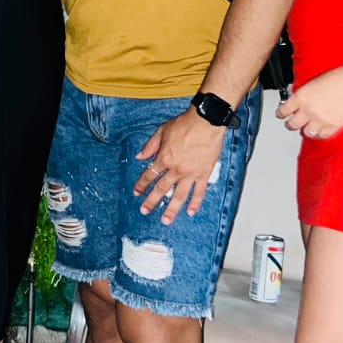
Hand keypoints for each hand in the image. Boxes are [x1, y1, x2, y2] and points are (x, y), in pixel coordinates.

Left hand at [134, 109, 227, 224]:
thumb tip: (139, 156)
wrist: (205, 122)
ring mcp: (190, 174)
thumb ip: (150, 146)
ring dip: (172, 209)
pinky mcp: (203, 174)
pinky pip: (199, 192)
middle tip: (145, 211)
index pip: (149, 175)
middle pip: (161, 189)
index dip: (141, 184)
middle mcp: (176, 169)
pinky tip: (191, 211)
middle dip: (152, 201)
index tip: (137, 192)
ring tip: (166, 220)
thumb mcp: (162, 131)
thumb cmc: (185, 124)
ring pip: (179, 195)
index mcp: (164, 158)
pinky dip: (195, 203)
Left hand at [276, 65, 342, 139]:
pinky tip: (319, 130)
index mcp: (302, 97)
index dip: (281, 113)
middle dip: (290, 124)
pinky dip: (319, 134)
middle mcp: (309, 110)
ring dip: (305, 130)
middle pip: (292, 125)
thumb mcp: (313, 83)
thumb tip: (297, 102)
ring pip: (306, 133)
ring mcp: (320, 120)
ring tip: (306, 128)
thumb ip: (303, 95)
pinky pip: (321, 136)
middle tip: (291, 123)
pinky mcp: (332, 126)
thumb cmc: (337, 78)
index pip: (284, 110)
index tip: (281, 115)